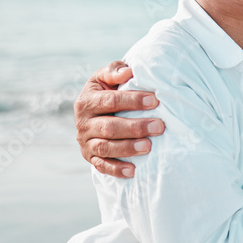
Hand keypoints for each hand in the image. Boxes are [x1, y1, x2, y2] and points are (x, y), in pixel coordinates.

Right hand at [74, 61, 164, 177]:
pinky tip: (133, 171)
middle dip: (135, 127)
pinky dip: (116, 169)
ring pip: (106, 148)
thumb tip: (128, 72)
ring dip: (128, 148)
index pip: (111, 101)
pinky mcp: (90, 157)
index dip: (133, 101)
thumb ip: (115, 71)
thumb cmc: (107, 90)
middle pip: (109, 127)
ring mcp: (85, 142)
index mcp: (87, 101)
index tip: (155, 101)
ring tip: (149, 147)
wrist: (94, 110)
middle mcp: (83, 123)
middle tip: (159, 126)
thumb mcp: (106, 77)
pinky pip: (101, 166)